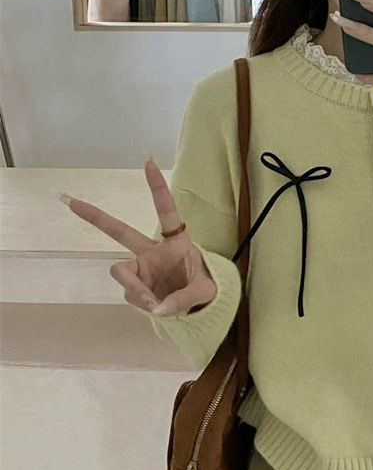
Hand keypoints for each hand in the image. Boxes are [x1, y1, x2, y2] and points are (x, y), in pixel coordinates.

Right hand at [59, 158, 216, 316]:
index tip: (148, 162)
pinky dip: (141, 302)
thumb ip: (184, 299)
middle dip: (95, 217)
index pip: (167, 212)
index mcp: (177, 243)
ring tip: (155, 303)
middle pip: (120, 231)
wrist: (199, 306)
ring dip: (136, 290)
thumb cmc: (206, 288)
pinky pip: (130, 293)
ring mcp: (142, 268)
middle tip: (69, 201)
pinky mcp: (136, 285)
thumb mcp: (206, 292)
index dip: (158, 188)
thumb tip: (158, 307)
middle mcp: (153, 251)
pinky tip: (156, 306)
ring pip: (122, 273)